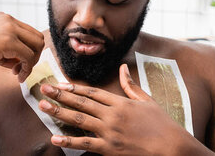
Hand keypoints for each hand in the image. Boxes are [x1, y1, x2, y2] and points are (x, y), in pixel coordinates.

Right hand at [0, 12, 43, 80]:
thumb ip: (2, 47)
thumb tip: (17, 61)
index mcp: (2, 18)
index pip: (27, 32)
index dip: (26, 49)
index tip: (16, 63)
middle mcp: (8, 20)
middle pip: (37, 37)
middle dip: (33, 55)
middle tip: (20, 69)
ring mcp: (9, 29)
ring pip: (38, 45)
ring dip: (32, 62)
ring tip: (18, 74)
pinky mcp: (9, 42)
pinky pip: (30, 56)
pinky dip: (28, 69)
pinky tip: (17, 77)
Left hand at [37, 64, 200, 154]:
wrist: (171, 147)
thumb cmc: (162, 124)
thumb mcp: (147, 101)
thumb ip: (131, 85)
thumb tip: (122, 67)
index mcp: (121, 102)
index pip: (92, 93)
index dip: (74, 88)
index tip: (60, 84)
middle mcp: (112, 115)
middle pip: (81, 103)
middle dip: (60, 95)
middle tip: (43, 89)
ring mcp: (110, 132)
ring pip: (79, 120)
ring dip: (59, 112)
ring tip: (43, 107)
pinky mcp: (109, 149)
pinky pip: (85, 144)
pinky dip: (69, 142)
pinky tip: (55, 138)